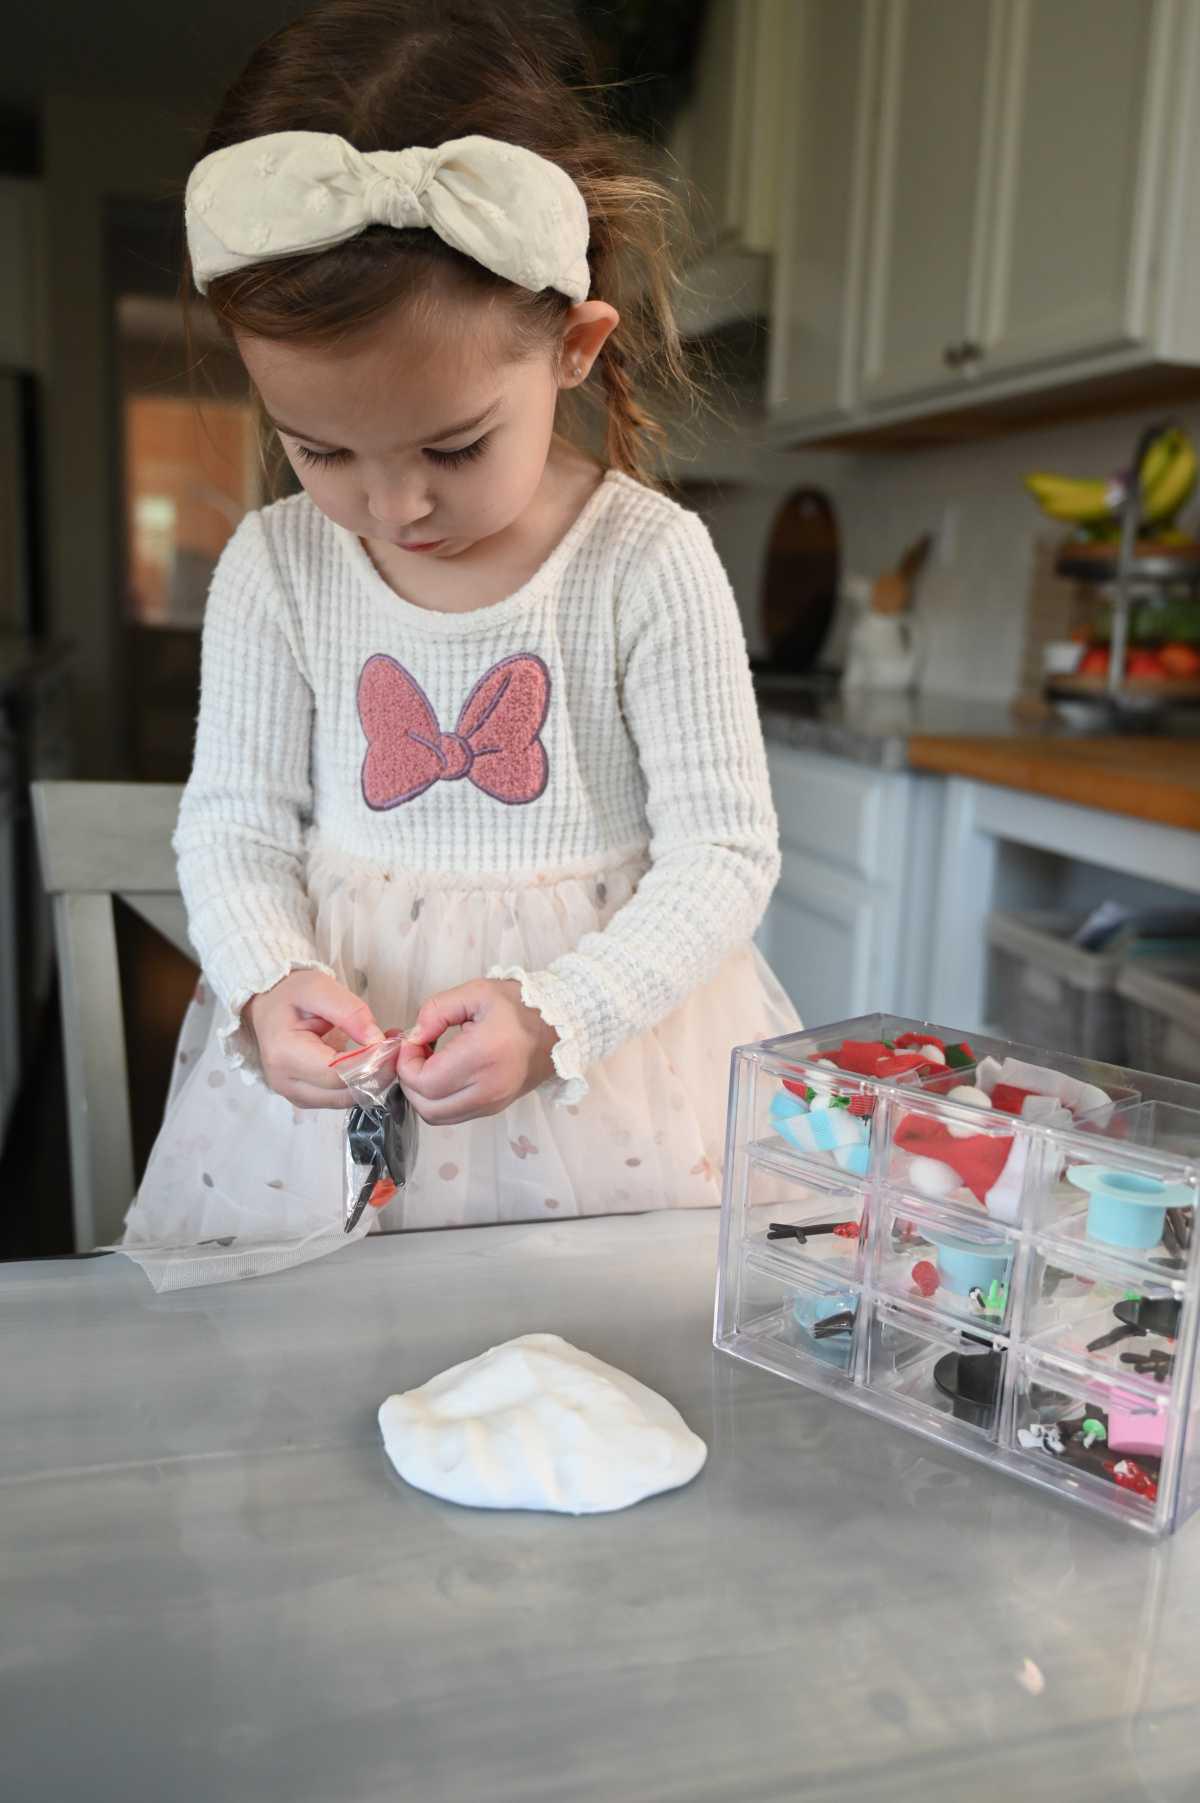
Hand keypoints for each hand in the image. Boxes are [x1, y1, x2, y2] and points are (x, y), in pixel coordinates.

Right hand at [246, 970, 383, 1109]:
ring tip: (382, 1051)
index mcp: (285, 1054)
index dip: (371, 1062)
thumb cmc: (290, 995)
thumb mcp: (319, 988)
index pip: (338, 1073)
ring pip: (346, 1100)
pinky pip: (340, 1099)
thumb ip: (349, 1012)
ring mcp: (294, 1095)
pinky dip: (359, 1084)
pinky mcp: (305, 1098)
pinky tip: (367, 1062)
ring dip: (371, 1080)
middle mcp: (286, 1082)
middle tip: (394, 1047)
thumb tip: (375, 1040)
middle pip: (345, 1093)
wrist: (268, 1006)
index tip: (392, 1043)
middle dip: (377, 1072)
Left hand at [398, 979, 558, 1125]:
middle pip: (426, 1106)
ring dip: (422, 1094)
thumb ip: (436, 1010)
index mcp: (483, 1056)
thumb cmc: (519, 1005)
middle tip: (416, 1053)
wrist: (560, 1027)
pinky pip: (454, 1116)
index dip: (406, 1064)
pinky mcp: (495, 1109)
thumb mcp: (476, 992)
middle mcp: (488, 1089)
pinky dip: (438, 1100)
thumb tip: (413, 1037)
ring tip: (429, 1064)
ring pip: (437, 1117)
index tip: (412, 1040)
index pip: (424, 1081)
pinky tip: (444, 1074)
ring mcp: (493, 1104)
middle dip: (409, 1081)